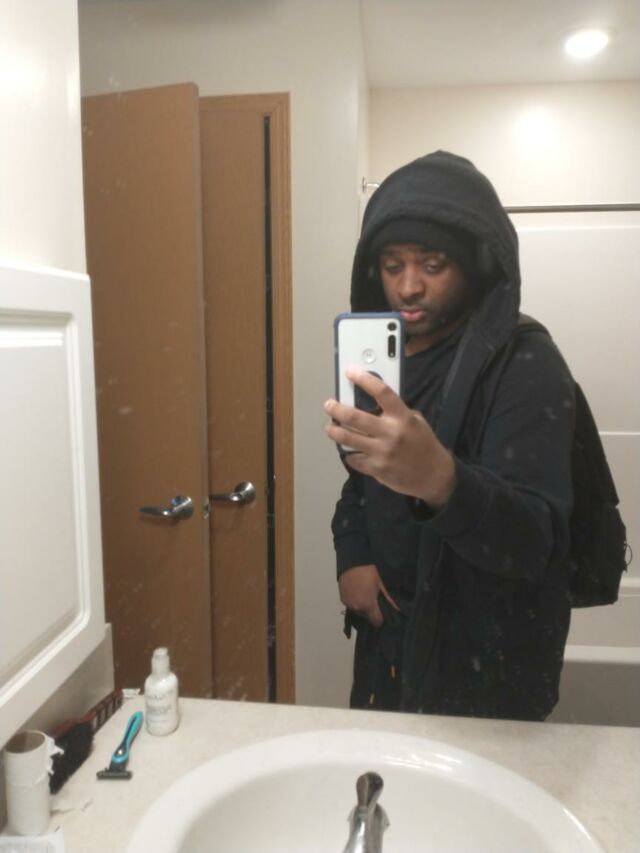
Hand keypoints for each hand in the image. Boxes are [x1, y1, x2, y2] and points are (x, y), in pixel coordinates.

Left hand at [324, 367, 455, 508]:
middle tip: (329, 405)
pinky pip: (354, 458)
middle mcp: (391, 433)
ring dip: (335, 432)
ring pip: (349, 439)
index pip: (382, 392)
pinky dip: (349, 453)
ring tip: (330, 428)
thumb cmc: (424, 444)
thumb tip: (372, 401)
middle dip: (337, 409)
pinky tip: (349, 450)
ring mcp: (382, 452)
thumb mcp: (417, 422)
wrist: (434, 476)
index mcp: (403, 418)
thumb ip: (397, 412)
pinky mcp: (376, 469)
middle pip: (355, 417)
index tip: (351, 372)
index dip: (364, 379)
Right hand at [339, 564, 398, 626]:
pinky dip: (354, 601)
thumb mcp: (380, 585)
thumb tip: (399, 609)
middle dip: (370, 610)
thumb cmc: (368, 572)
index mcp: (368, 605)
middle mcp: (357, 608)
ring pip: (358, 611)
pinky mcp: (342, 599)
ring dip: (361, 606)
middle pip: (366, 616)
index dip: (380, 618)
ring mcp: (348, 604)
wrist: (352, 562)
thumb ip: (389, 600)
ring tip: (364, 593)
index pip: (376, 622)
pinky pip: (350, 605)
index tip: (381, 611)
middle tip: (373, 598)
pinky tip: (357, 591)